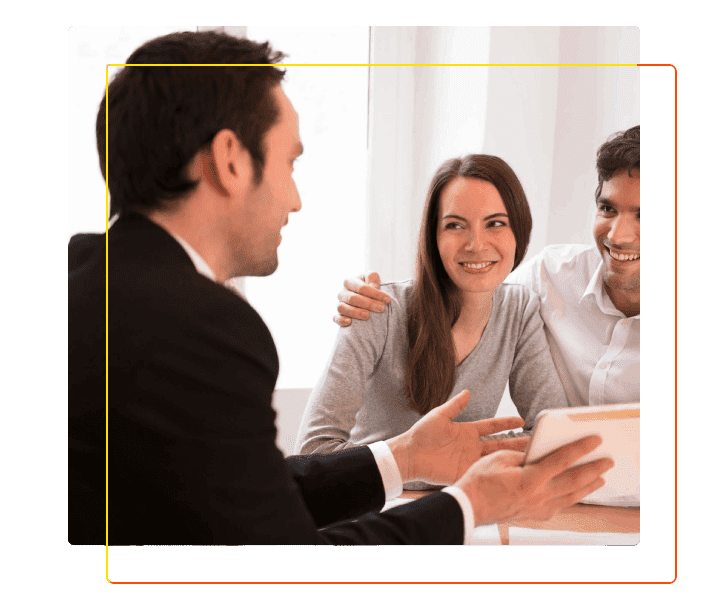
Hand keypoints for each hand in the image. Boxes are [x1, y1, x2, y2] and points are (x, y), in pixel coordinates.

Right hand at [334, 272, 389, 326]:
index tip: (388, 299)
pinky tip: (350, 322)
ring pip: (342, 308)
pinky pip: (336, 318)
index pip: (361, 287)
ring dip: (355, 312)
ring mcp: (339, 304)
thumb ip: (373, 279)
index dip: (375, 293)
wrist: (365, 298)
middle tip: (381, 308)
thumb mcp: (372, 279)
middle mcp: (342, 292)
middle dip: (368, 304)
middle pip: (352, 298)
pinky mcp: (338, 315)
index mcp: (350, 281)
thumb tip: (373, 287)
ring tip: (368, 316)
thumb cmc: (370, 287)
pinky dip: (341, 320)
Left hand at [386, 390, 528, 484]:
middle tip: (537, 441)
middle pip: (500, 443)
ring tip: (530, 457)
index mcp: (468, 430)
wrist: (410, 455)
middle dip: (517, 442)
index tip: (523, 419)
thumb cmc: (422, 433)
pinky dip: (498, 472)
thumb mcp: (439, 416)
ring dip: (511, 458)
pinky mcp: (465, 472)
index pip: (493, 426)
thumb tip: (468, 391)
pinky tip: (512, 473)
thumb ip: (455, 405)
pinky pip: (485, 472)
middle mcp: (472, 445)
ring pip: (496, 458)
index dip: (507, 422)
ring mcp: (470, 459)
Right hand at [456, 435, 613, 525]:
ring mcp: (537, 508)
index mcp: (529, 479)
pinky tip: (576, 494)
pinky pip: (560, 506)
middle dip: (594, 469)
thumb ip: (523, 454)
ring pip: (571, 497)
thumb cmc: (479, 480)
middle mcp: (538, 496)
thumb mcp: (499, 458)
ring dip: (588, 487)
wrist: (469, 507)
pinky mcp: (533, 514)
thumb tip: (539, 453)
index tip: (595, 440)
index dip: (580, 448)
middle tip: (608, 461)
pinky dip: (572, 499)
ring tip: (600, 478)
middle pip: (574, 481)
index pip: (561, 460)